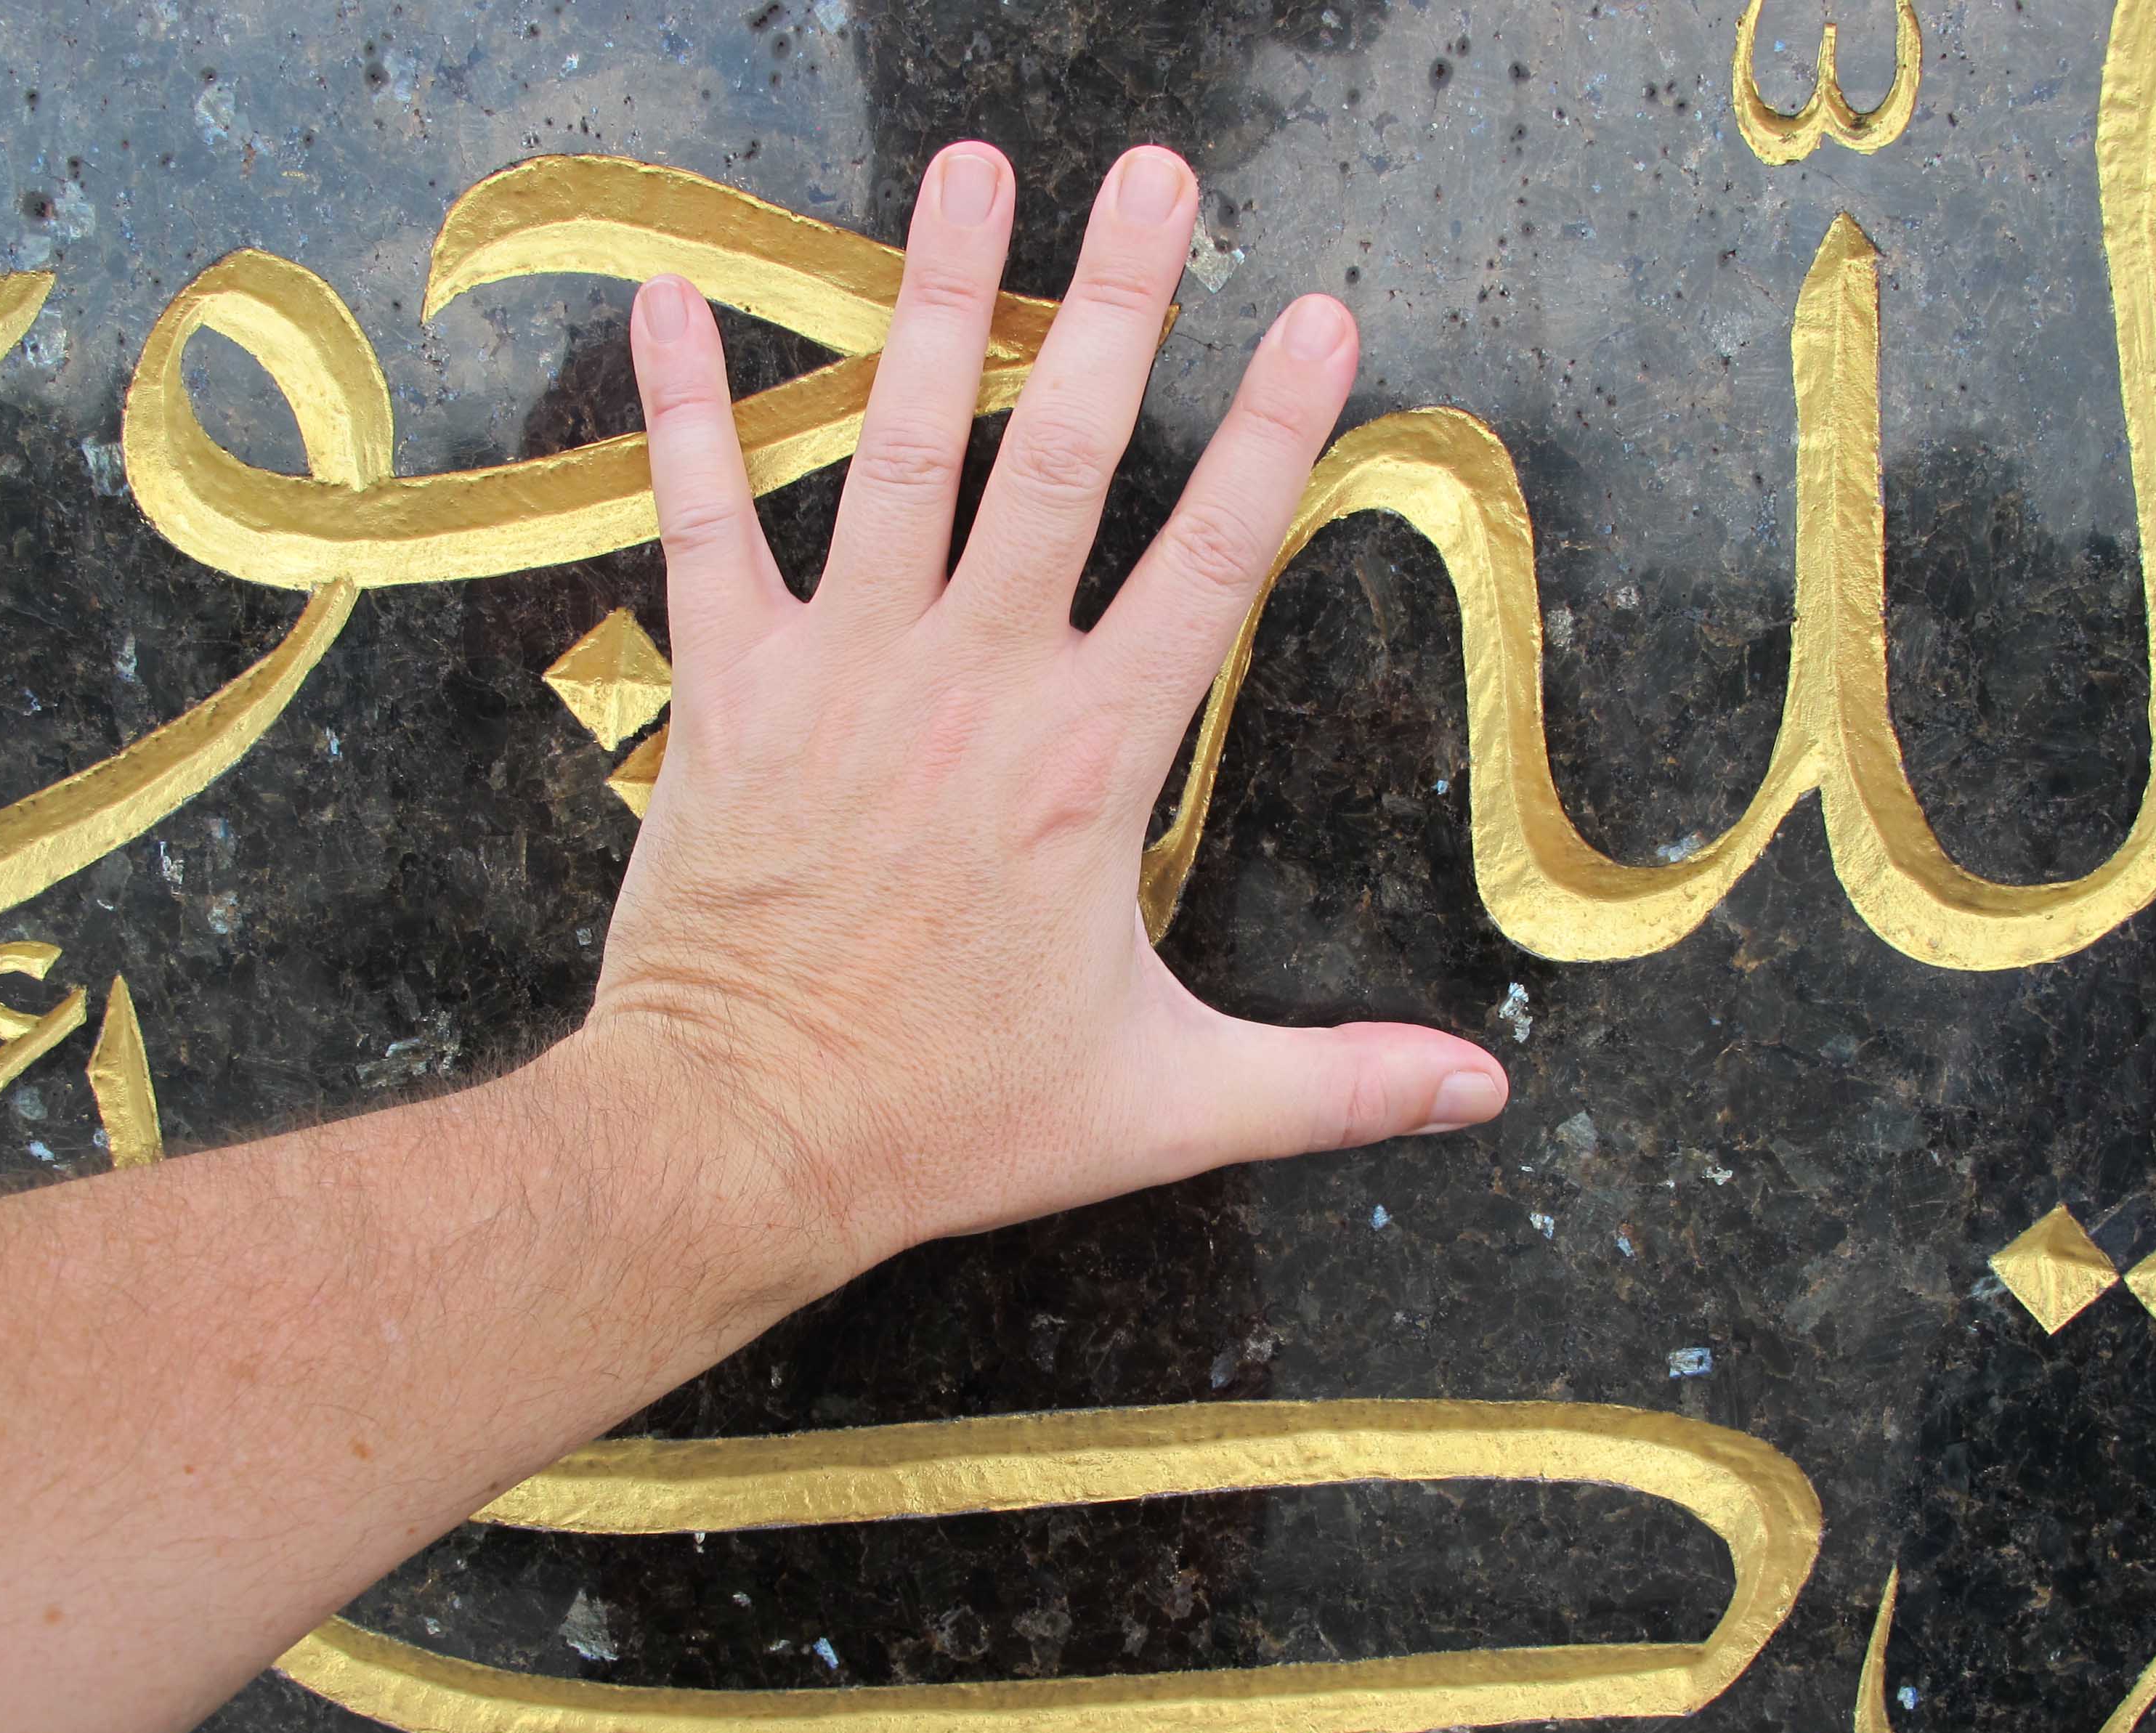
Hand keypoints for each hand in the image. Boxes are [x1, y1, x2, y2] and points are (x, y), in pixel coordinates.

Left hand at [560, 139, 1507, 1306]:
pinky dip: (686, 407)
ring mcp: (846, 669)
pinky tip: (668, 292)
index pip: (1212, 562)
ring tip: (974, 172)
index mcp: (1092, 760)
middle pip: (1066, 458)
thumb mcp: (1166, 1105)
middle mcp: (978, 681)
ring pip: (904, 449)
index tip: (1323, 314)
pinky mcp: (732, 686)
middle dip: (1121, 306)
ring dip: (941, 301)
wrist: (745, 1137)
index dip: (1276, 435)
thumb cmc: (951, 1119)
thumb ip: (1333, 1081)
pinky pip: (704, 519)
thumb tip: (1486, 1090)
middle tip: (1158, 175)